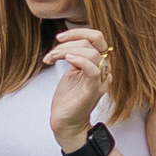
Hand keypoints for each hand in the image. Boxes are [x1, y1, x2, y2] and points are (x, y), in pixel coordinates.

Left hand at [41, 26, 110, 151]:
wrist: (66, 124)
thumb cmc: (68, 99)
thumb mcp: (71, 71)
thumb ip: (75, 56)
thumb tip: (67, 40)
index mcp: (99, 64)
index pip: (97, 38)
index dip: (79, 32)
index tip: (60, 37)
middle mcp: (103, 71)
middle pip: (94, 42)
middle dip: (69, 42)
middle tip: (53, 52)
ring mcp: (100, 81)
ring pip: (91, 53)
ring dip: (66, 51)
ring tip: (52, 59)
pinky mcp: (92, 91)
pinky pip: (92, 70)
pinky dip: (79, 61)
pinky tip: (66, 61)